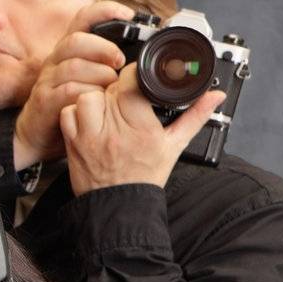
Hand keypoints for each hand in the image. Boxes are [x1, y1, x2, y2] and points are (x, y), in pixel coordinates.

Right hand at [11, 0, 133, 169]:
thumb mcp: (90, 79)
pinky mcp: (44, 101)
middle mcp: (55, 61)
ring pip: (72, 66)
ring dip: (98, 73)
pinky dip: (87, 94)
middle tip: (119, 62)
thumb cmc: (70, 105)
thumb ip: (108, 65)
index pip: (83, 18)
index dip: (105, 11)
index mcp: (69, 50)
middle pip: (75, 40)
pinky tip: (97, 101)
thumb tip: (140, 57)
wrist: (36, 134)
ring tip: (111, 85)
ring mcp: (47, 80)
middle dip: (103, 48)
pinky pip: (67, 91)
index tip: (128, 14)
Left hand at [60, 64, 224, 194]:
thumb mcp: (175, 145)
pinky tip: (89, 120)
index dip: (133, 75)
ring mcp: (91, 138)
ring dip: (95, 99)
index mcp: (141, 128)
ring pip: (87, 98)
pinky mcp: (74, 145)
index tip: (136, 79)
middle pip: (110, 89)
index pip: (131, 85)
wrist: (120, 206)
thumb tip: (215, 96)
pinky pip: (67, 115)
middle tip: (123, 100)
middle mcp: (114, 131)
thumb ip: (195, 116)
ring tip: (105, 109)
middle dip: (117, 89)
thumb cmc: (145, 177)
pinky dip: (75, 113)